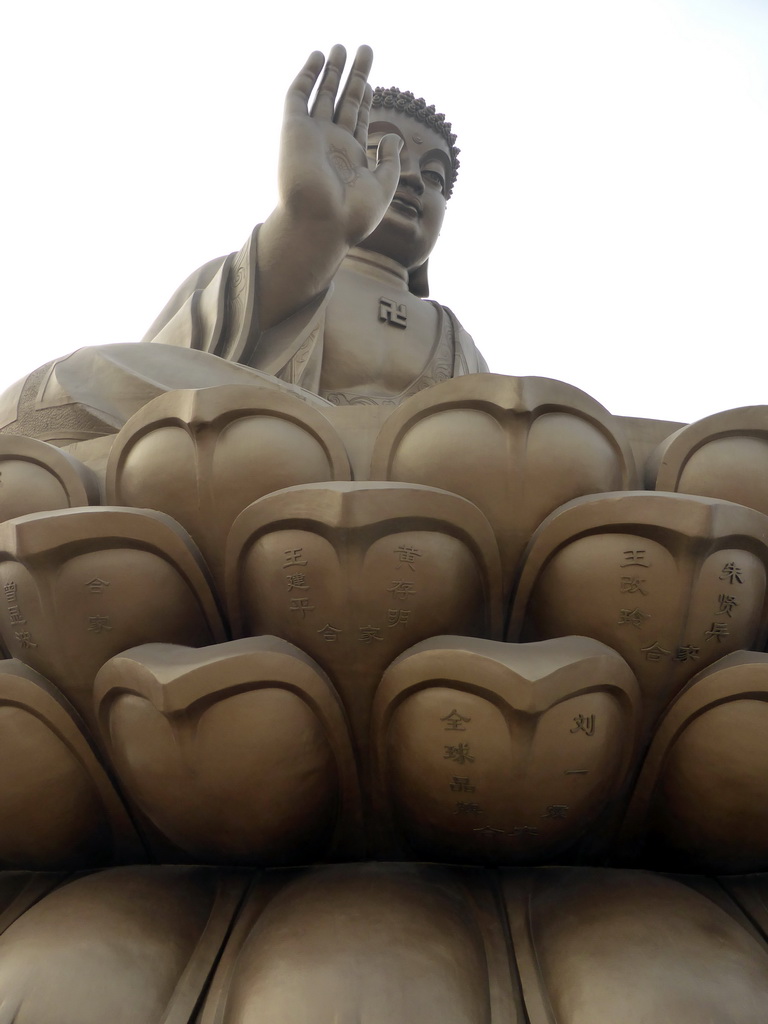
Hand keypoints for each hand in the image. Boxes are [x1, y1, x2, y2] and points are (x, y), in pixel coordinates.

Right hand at [278, 45, 401, 247]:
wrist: (321, 223)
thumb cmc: (352, 215)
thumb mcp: (383, 186)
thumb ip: (389, 162)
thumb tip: (393, 139)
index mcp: (351, 157)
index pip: (358, 120)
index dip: (365, 100)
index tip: (369, 83)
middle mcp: (331, 143)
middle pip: (344, 101)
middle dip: (354, 76)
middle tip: (365, 50)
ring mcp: (313, 135)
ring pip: (323, 94)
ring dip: (333, 70)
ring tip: (342, 47)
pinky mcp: (294, 129)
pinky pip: (298, 96)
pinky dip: (308, 75)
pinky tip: (319, 57)